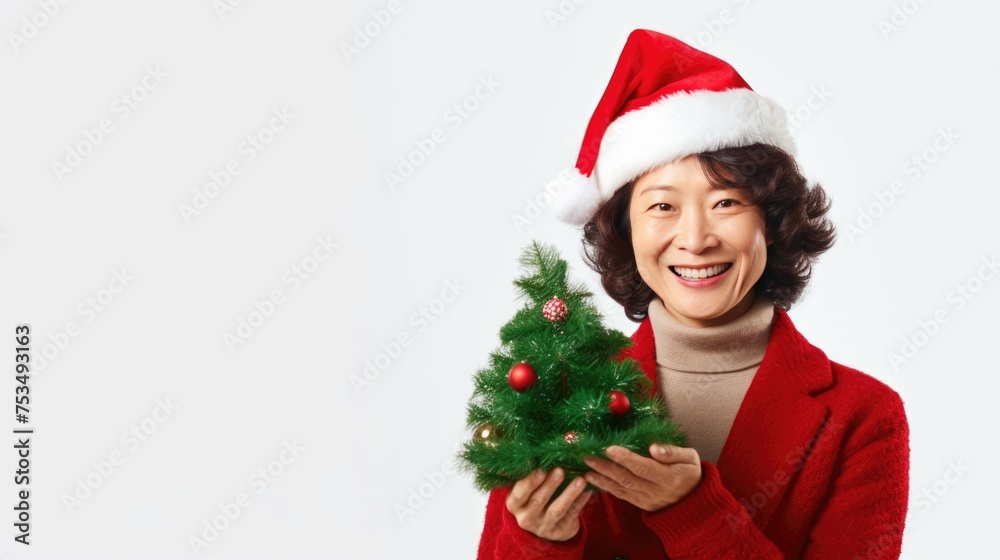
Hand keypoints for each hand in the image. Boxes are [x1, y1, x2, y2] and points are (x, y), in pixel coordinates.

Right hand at [505, 467, 592, 540]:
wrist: (544, 523)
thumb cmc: (532, 496)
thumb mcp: (525, 488)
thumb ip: (527, 474)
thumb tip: (534, 453)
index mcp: (515, 504)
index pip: (519, 493)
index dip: (530, 482)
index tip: (541, 469)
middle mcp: (526, 518)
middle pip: (538, 500)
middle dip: (550, 485)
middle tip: (560, 470)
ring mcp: (544, 526)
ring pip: (557, 510)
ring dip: (569, 494)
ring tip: (580, 480)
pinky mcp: (560, 531)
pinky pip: (572, 514)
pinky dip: (581, 501)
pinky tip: (588, 490)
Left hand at [583, 444, 701, 511]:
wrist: (694, 502)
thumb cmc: (691, 473)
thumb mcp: (690, 458)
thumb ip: (673, 452)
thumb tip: (654, 447)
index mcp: (668, 477)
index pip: (643, 467)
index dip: (626, 458)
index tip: (610, 448)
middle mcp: (655, 490)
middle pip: (627, 478)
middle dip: (606, 467)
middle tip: (588, 457)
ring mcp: (647, 499)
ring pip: (621, 488)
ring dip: (602, 478)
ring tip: (586, 469)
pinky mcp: (641, 504)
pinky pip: (621, 496)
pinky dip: (606, 488)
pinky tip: (594, 479)